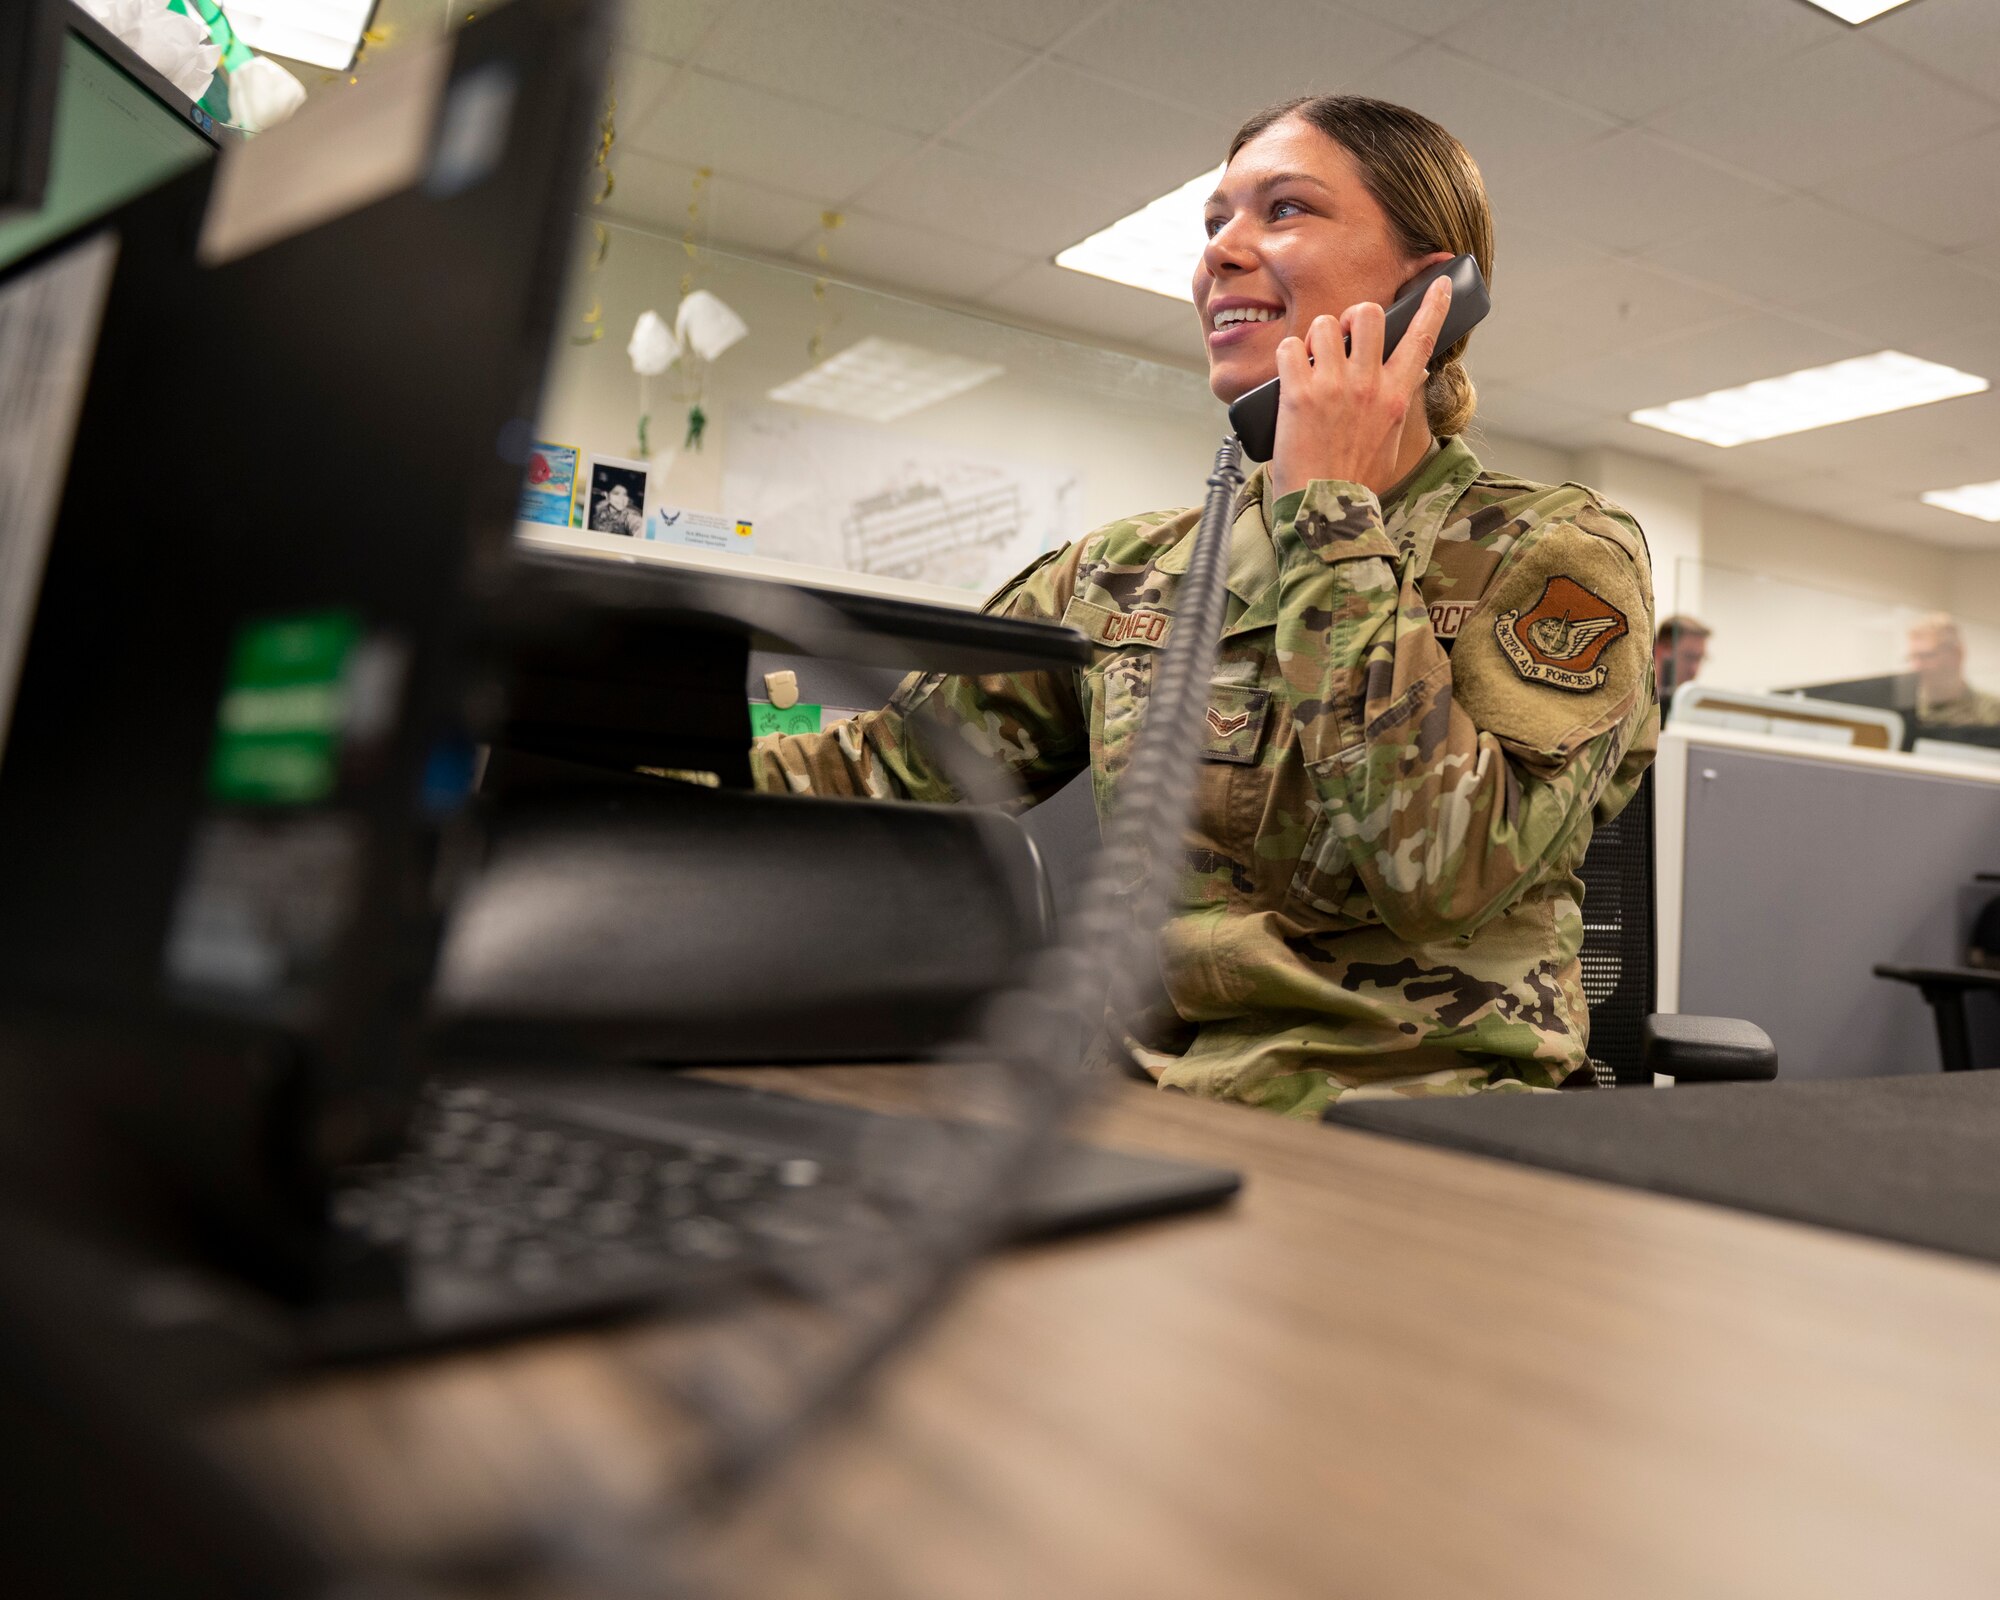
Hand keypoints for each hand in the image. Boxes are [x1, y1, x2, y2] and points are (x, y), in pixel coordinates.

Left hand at [1269, 275, 1451, 502]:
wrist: (1325, 509)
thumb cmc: (1355, 481)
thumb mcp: (1391, 442)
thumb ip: (1399, 405)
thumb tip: (1410, 376)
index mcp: (1394, 396)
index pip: (1421, 339)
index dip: (1432, 306)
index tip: (1437, 283)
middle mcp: (1367, 385)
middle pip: (1368, 314)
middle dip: (1354, 317)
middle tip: (1344, 336)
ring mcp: (1332, 386)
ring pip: (1326, 324)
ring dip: (1316, 337)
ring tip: (1312, 361)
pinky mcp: (1298, 393)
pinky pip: (1290, 347)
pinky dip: (1288, 355)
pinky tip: (1290, 375)